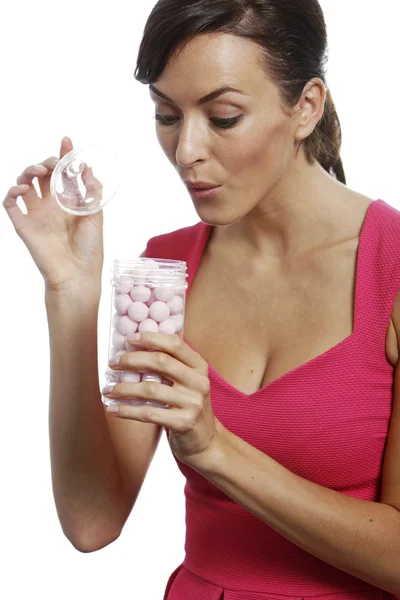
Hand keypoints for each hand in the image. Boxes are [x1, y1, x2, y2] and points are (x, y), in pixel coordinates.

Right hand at [3, 137, 103, 291]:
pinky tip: (23, 189)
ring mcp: (36, 214)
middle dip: (46, 162)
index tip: (66, 140)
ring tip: (37, 171)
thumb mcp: (96, 216)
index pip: (63, 174)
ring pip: (24, 184)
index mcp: (69, 203)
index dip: (64, 156)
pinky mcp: (23, 225)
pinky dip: (12, 191)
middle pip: (42, 175)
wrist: (77, 275)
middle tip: (52, 163)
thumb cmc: (89, 250)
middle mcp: (51, 206)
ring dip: (28, 171)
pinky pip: (11, 203)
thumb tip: (87, 168)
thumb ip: (91, 192)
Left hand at [103, 332, 221, 466]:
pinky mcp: (184, 423)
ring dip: (123, 388)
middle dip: (131, 360)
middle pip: (160, 362)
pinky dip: (127, 410)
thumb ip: (171, 366)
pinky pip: (149, 413)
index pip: (175, 344)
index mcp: (199, 367)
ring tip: (107, 389)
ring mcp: (193, 403)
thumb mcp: (188, 382)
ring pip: (150, 389)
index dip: (151, 338)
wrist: (206, 441)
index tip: (129, 339)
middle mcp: (199, 382)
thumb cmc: (189, 407)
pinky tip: (114, 409)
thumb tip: (134, 350)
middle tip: (113, 364)